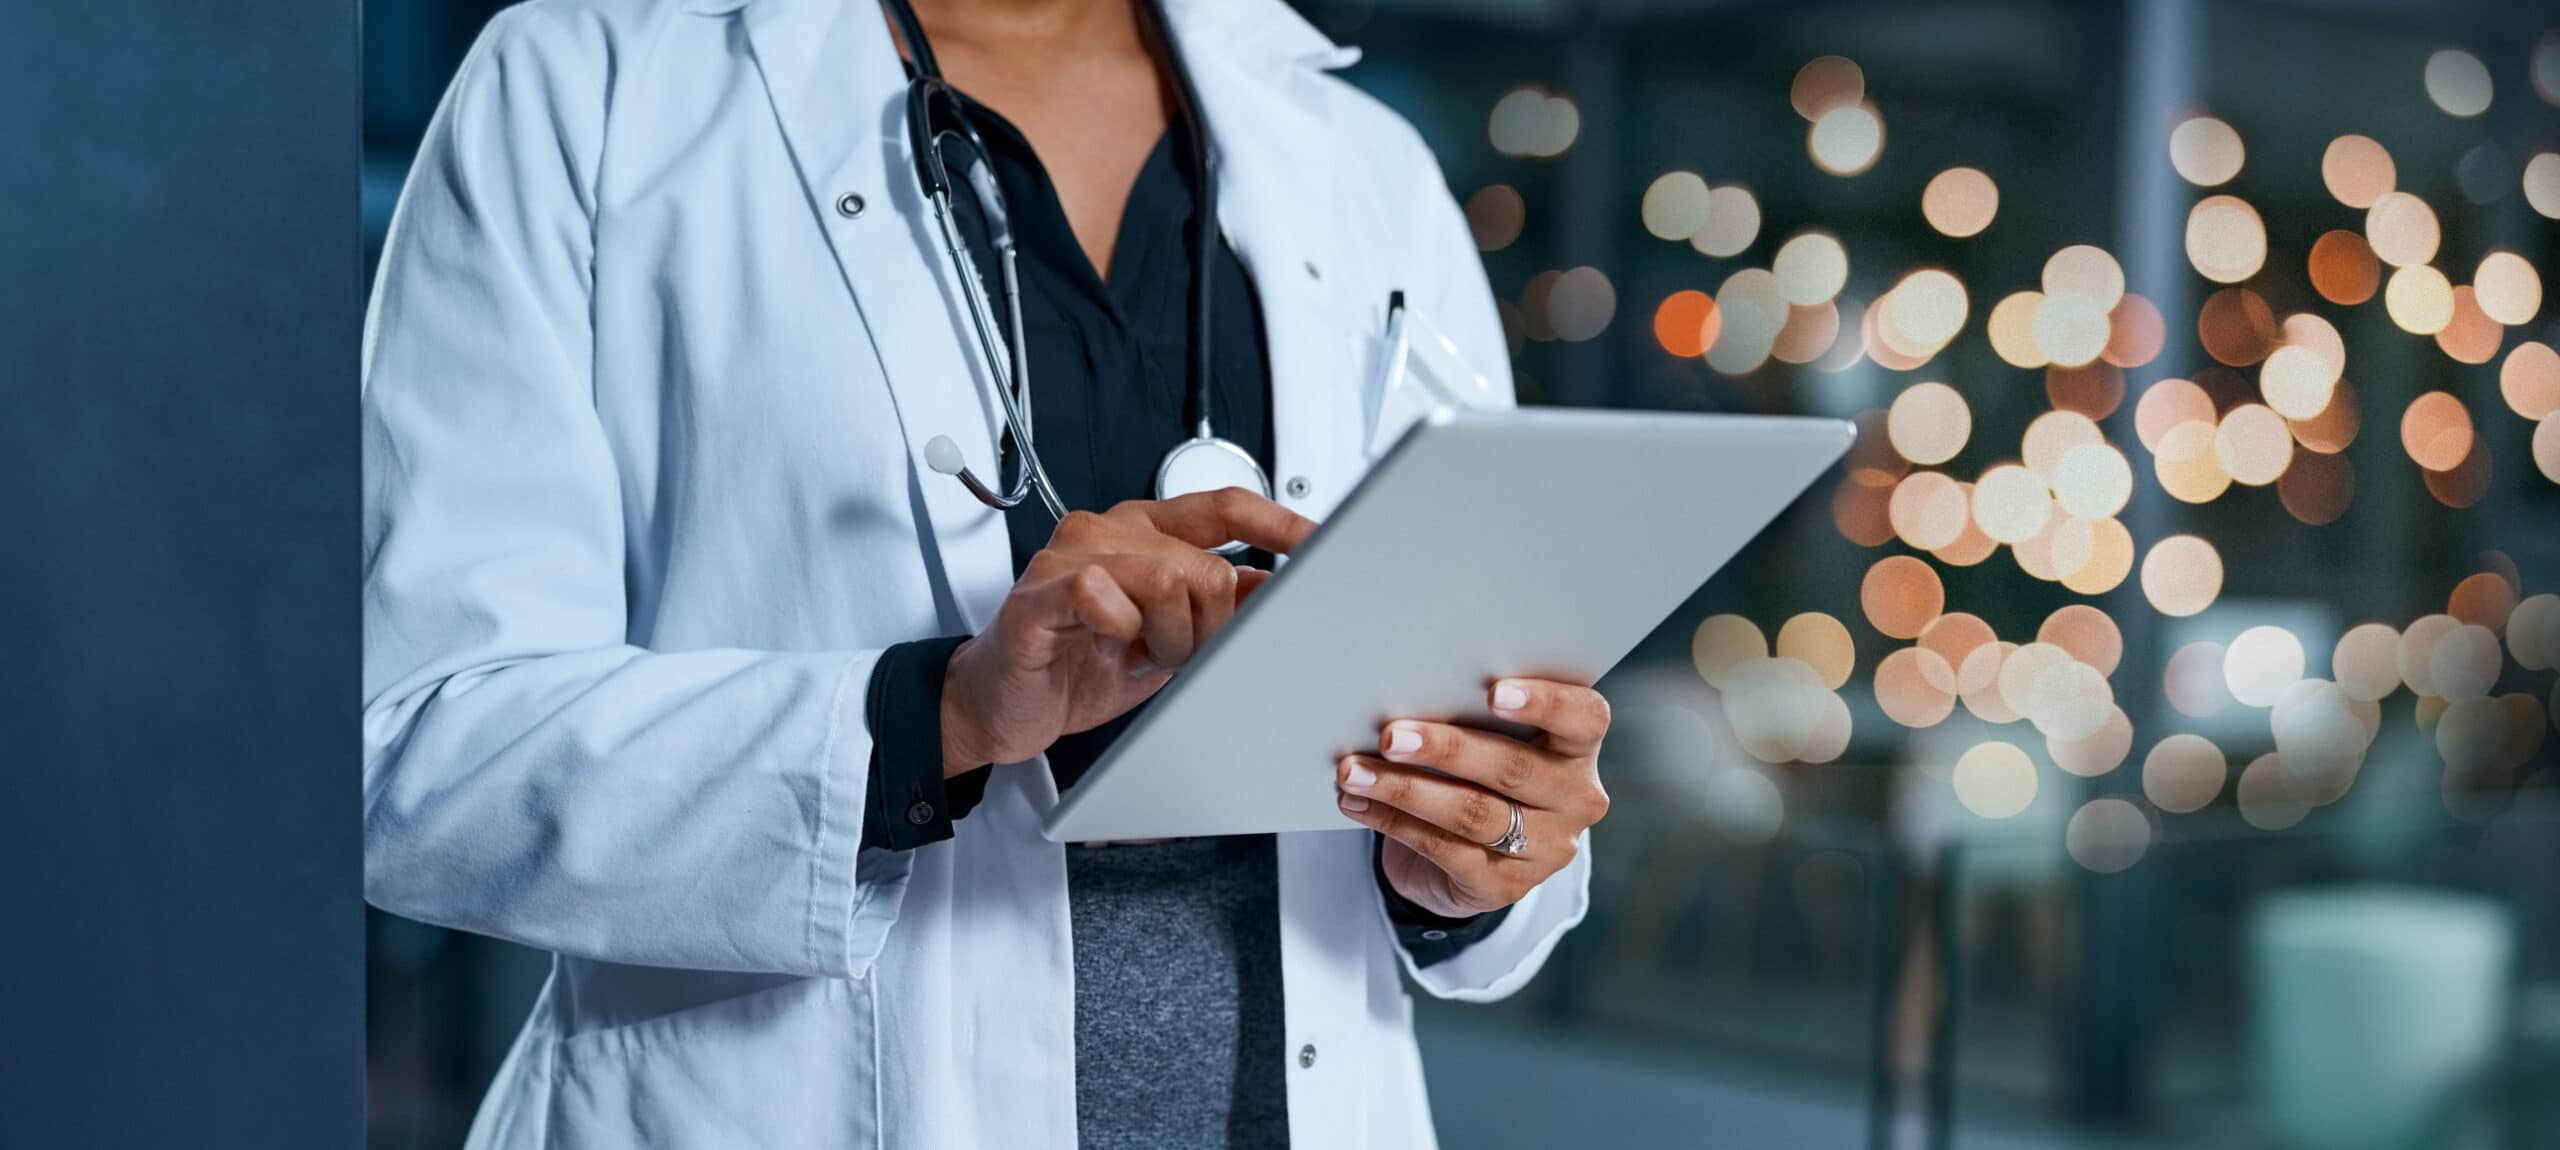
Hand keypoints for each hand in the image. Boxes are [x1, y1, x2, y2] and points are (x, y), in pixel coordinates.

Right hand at [938, 489, 1316, 776]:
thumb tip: (1283, 590)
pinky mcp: (1039, 595)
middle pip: (1205, 563)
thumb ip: (1219, 607)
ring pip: (1166, 578)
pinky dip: (1121, 630)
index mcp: (1144, 532)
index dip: (1279, 524)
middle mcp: (1109, 531)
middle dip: (1211, 626)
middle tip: (1181, 655)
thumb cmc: (1079, 665)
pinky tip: (1109, 647)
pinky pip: (1103, 595)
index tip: (1322, 544)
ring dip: (1169, 638)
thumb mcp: (1170, 638)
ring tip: (1142, 657)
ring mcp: (1070, 557)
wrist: (999, 706)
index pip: (1225, 507)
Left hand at [1334, 679, 1611, 917]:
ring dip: (1404, 790)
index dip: (1545, 702)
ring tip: (1354, 772)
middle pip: (1513, 768)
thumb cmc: (1478, 771)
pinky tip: (1358, 804)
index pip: (1584, 719)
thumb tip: (1406, 691)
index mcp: (1579, 749)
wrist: (1470, 856)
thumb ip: (1474, 716)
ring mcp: (1544, 850)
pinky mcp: (1504, 886)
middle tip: (1390, 735)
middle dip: (1445, 749)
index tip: (1494, 691)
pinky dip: (1393, 822)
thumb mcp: (1492, 739)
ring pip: (1472, 813)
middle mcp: (1575, 800)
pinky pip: (1443, 850)